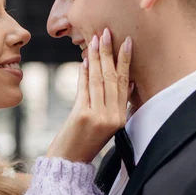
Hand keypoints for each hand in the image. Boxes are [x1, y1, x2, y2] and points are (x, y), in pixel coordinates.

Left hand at [46, 29, 132, 162]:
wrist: (69, 162)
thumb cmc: (85, 143)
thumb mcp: (108, 126)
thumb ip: (117, 104)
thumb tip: (127, 81)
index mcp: (121, 118)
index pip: (124, 83)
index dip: (125, 61)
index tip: (126, 42)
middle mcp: (112, 116)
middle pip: (112, 78)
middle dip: (110, 53)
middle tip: (107, 32)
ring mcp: (98, 116)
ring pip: (99, 80)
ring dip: (96, 58)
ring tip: (95, 40)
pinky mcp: (82, 115)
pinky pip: (85, 88)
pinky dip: (84, 73)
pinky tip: (84, 60)